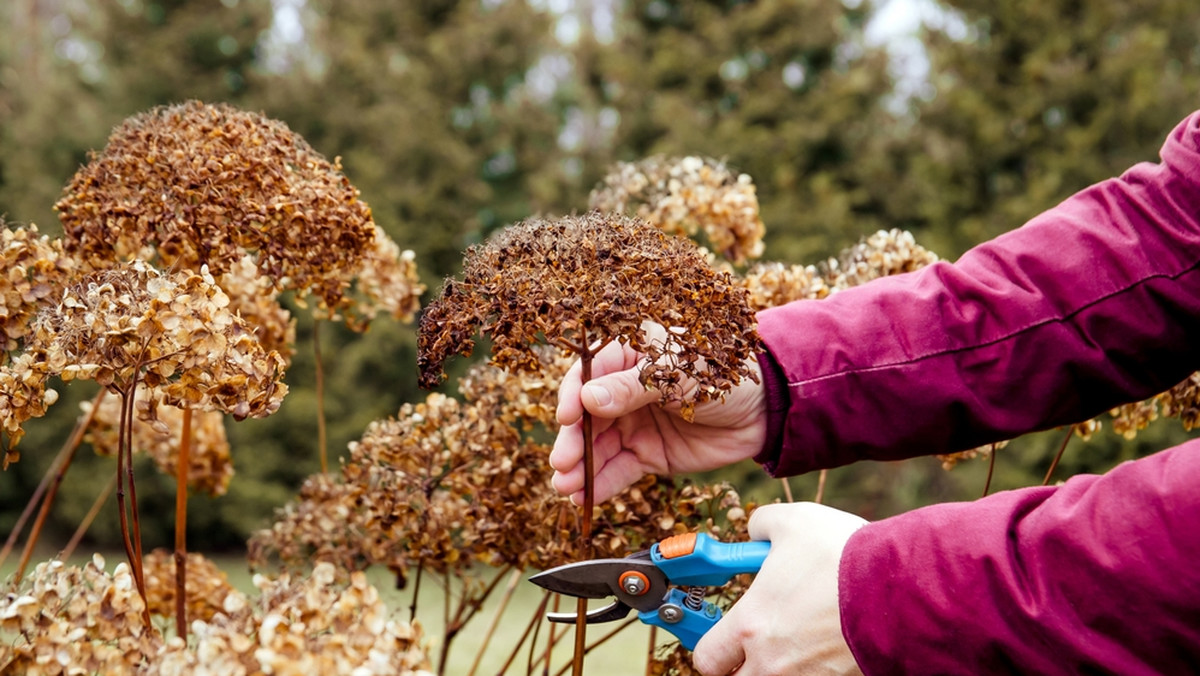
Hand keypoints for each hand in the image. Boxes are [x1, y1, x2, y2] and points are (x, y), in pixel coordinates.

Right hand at [550, 336, 766, 504]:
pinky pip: (619, 470)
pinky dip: (601, 484)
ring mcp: (634, 424)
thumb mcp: (677, 373)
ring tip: (565, 487)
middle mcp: (623, 390)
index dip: (572, 395)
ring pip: (598, 447)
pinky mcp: (648, 455)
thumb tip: (587, 398)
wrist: (764, 409)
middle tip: (562, 462)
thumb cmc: (722, 373)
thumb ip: (632, 387)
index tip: (565, 417)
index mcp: (628, 355)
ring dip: (579, 467)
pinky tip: (584, 497)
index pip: (588, 374)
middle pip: (587, 416)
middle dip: (573, 440)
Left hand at [692, 502, 866, 675]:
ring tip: (793, 643)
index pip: (707, 658)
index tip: (720, 633)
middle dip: (740, 664)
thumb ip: (760, 526)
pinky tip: (825, 647)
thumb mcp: (792, 521)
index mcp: (751, 625)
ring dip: (776, 669)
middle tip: (753, 642)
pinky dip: (812, 670)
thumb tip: (753, 533)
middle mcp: (773, 663)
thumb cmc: (845, 554)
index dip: (710, 645)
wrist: (904, 587)